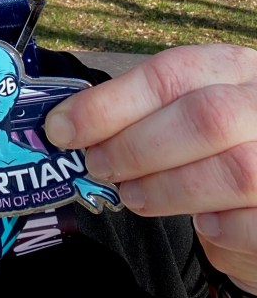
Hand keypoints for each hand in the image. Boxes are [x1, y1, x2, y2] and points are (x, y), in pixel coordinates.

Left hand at [45, 44, 256, 289]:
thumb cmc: (218, 149)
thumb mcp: (187, 113)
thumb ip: (142, 114)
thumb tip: (66, 125)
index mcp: (236, 68)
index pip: (171, 73)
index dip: (110, 102)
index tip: (61, 128)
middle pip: (204, 116)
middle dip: (135, 146)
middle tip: (96, 166)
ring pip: (234, 170)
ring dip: (168, 188)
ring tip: (132, 196)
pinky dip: (223, 229)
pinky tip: (203, 226)